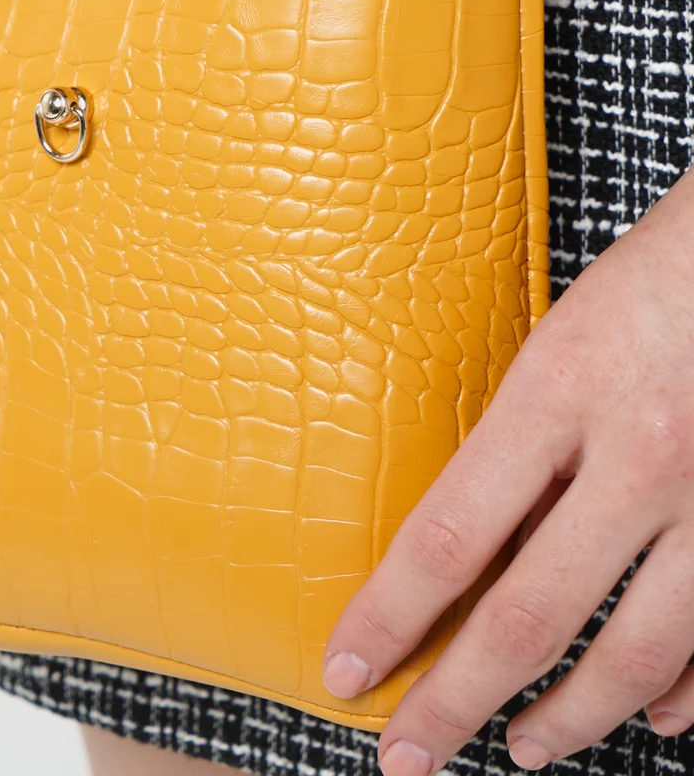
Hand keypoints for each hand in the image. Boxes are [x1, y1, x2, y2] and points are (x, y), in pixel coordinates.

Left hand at [323, 167, 693, 772]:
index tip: (345, 669)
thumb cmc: (654, 276)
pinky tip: (652, 716)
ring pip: (635, 655)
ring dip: (569, 718)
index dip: (390, 616)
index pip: (450, 533)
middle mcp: (640, 456)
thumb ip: (524, 436)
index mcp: (562, 390)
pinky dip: (680, 690)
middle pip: (531, 616)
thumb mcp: (562, 334)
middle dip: (457, 700)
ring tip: (522, 746)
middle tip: (408, 757)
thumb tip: (471, 542)